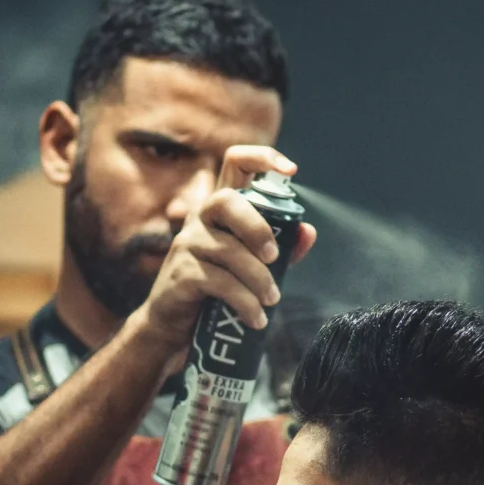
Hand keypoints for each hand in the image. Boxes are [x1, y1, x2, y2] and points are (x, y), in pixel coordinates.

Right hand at [138, 146, 316, 355]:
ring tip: (271, 301)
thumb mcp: (252, 265)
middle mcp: (201, 218)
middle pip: (227, 200)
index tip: (290, 171)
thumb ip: (281, 247)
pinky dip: (245, 302)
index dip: (262, 158)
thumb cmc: (217, 290)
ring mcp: (188, 244)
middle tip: (275, 258)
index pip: (235, 162)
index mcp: (221, 209)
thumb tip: (308, 231)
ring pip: (229, 250)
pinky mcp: (182, 273)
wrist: (175, 326)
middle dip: (257, 228)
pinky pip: (220, 282)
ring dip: (259, 279)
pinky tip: (256, 318)